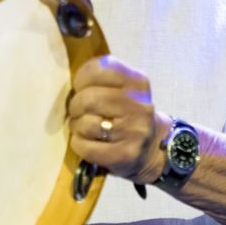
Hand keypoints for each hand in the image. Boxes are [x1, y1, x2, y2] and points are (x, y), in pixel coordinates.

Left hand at [67, 55, 169, 183]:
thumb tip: (72, 80)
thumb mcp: (124, 88)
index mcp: (137, 82)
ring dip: (77, 126)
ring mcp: (134, 132)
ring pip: (86, 124)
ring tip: (84, 128)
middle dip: (75, 106)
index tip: (81, 87)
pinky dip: (78, 144)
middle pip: (89, 99)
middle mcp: (139, 105)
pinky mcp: (124, 155)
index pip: (98, 69)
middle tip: (78, 111)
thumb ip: (101, 78)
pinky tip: (86, 143)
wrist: (153, 148)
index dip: (81, 79)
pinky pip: (86, 147)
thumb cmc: (129, 114)